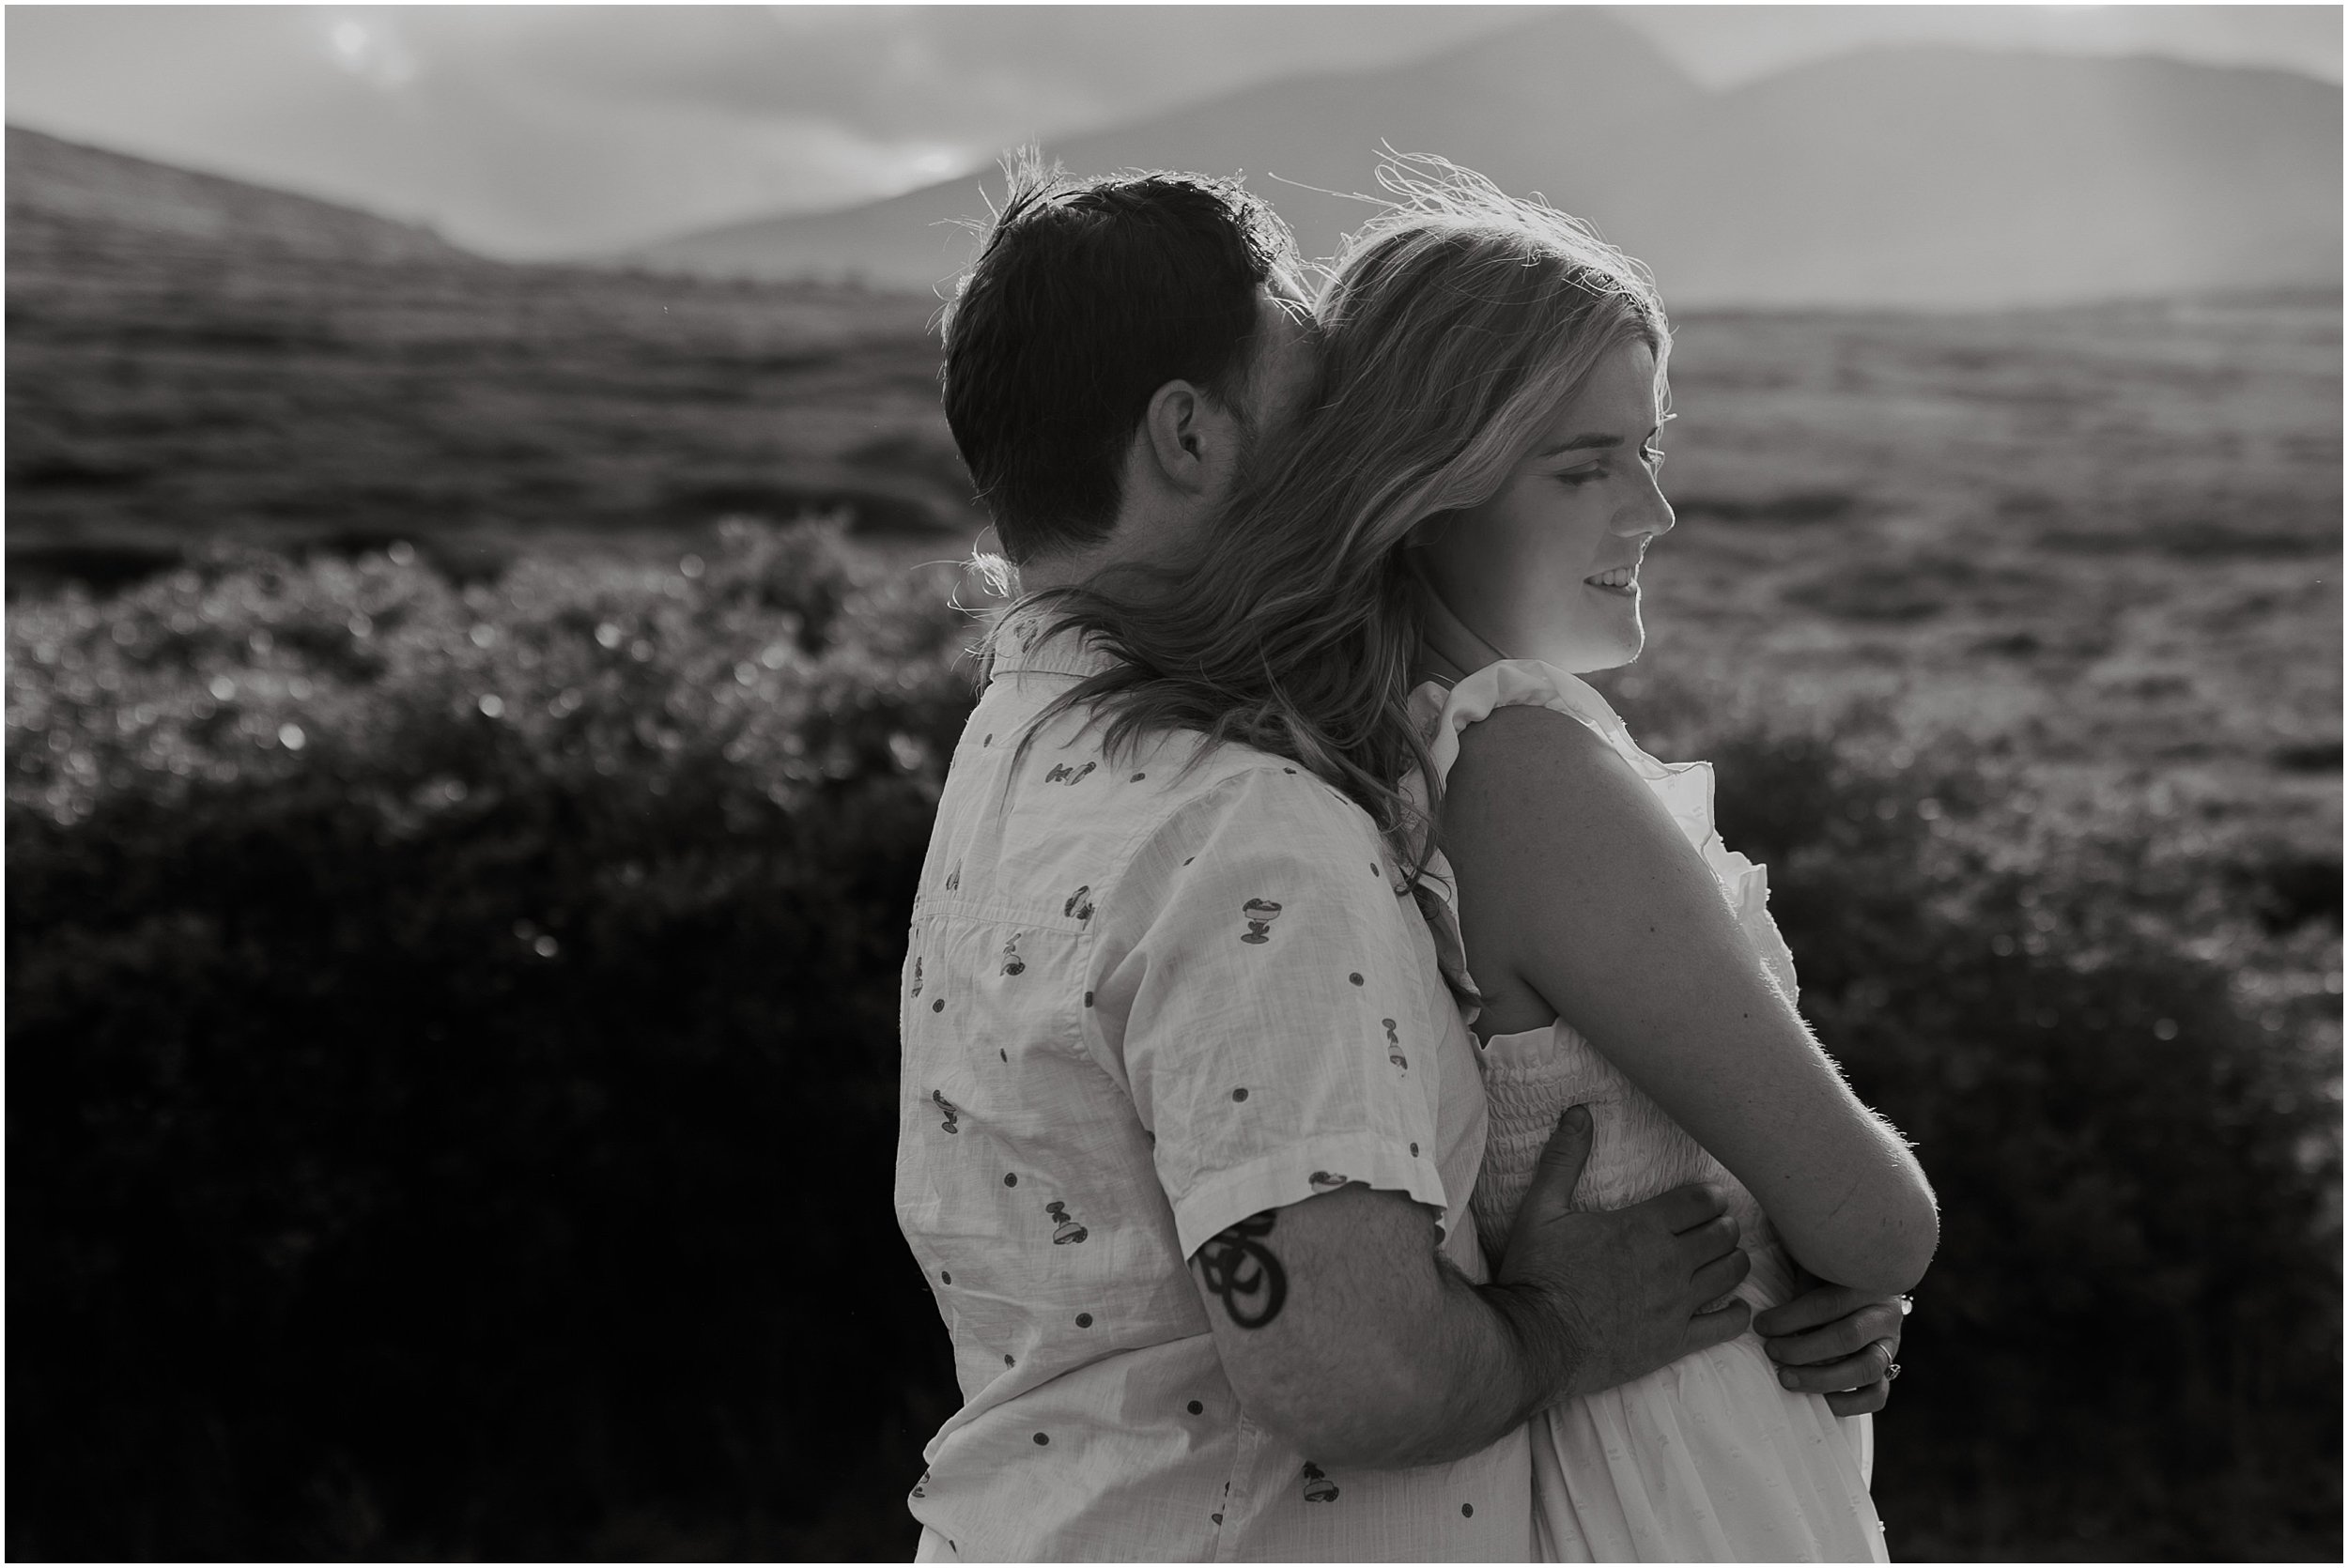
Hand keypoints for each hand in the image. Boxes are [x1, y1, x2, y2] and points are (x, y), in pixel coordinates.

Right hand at [1496, 1105, 1752, 1403]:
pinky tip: (1733, 1307)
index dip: (1711, 1196)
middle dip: (1725, 1225)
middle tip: (1717, 1226)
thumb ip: (1564, 1160)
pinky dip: (1737, 1313)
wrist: (1535, 1341)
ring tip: (1724, 1258)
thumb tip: (1579, 1112)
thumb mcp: (1541, 1210)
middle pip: (1723, 1235)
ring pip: (1730, 1274)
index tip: (1708, 1198)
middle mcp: (1668, 1263)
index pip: (1700, 1201)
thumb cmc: (1536, 1273)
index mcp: (1641, 1227)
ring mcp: (1676, 1304)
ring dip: (1734, 1260)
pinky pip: (1726, 1326)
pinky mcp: (1675, 1342)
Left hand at [1753, 1278, 1906, 1416]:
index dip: (1791, 1318)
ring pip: (1866, 1370)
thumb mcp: (1818, 1272)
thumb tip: (1769, 1322)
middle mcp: (1885, 1316)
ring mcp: (1891, 1345)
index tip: (1761, 1325)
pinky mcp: (1889, 1369)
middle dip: (1803, 1350)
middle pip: (1847, 1338)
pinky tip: (1821, 1401)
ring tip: (1787, 1378)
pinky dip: (1850, 1403)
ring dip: (1822, 1379)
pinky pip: (1877, 1395)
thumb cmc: (1830, 1277)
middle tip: (1772, 1352)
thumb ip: (1804, 1291)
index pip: (1828, 1304)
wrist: (1866, 1282)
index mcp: (1867, 1285)